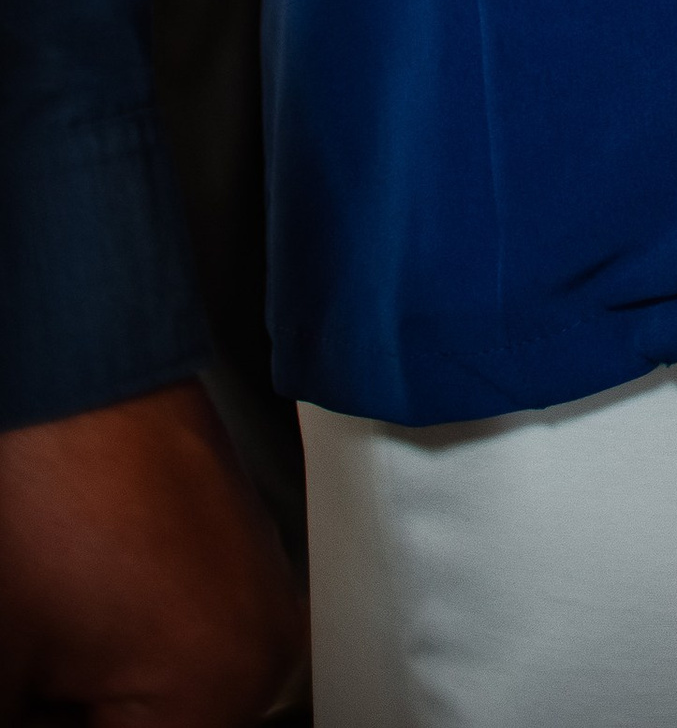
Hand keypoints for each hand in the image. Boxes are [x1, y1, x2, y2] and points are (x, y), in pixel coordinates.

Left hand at [0, 381, 304, 725]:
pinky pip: (192, 644)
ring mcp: (265, 594)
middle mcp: (269, 641)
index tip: (35, 711)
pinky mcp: (246, 558)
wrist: (78, 366)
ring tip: (44, 661)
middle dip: (83, 721)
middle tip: (31, 690)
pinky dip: (131, 653)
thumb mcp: (6, 665)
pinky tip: (71, 626)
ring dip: (107, 699)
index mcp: (224, 683)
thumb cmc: (50, 488)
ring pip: (175, 698)